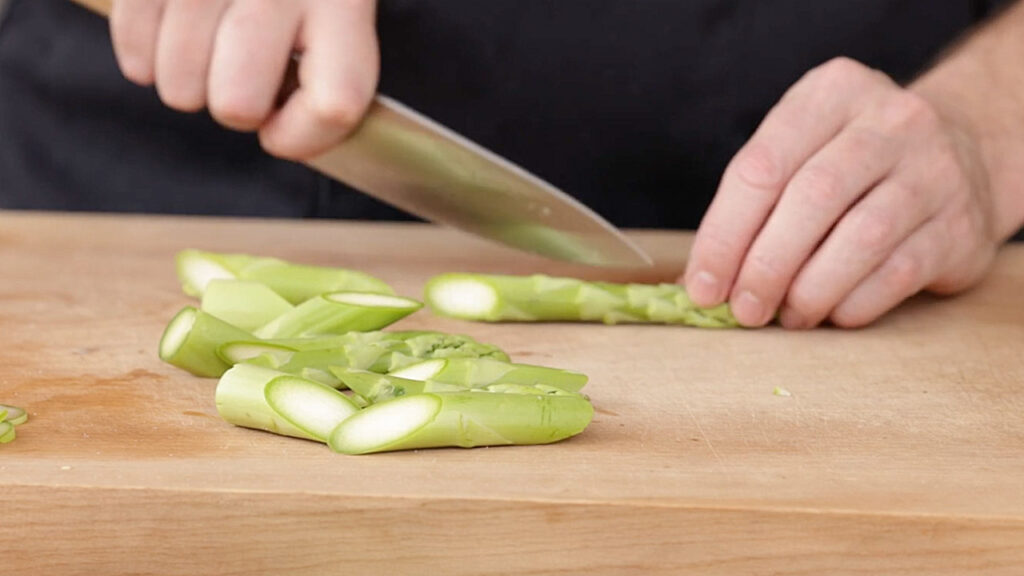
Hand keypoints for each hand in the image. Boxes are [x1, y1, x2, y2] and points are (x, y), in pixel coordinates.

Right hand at [109, 0, 378, 159]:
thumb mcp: (340, 2)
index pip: (336, 103)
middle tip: (241, 80)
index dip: (304, 137)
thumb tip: (281, 133)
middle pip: (238, 105)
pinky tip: (163, 42)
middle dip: (236, 109)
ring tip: (204, 53)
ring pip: (180, 86)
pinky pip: (134, 42)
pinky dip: (142, 56)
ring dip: (186, 84)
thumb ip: (330, 64)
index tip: (284, 131)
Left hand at [683, 57, 999, 328]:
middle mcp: (891, 121)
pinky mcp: (961, 225)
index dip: (724, 234)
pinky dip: (854, 303)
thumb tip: (704, 281)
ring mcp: (935, 170)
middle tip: (743, 310)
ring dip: (810, 290)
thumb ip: (755, 202)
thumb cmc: (853, 162)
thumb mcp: (805, 149)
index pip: (762, 166)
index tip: (703, 287)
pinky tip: (832, 315)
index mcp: (832, 93)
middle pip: (811, 198)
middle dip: (765, 265)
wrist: (966, 151)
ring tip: (786, 318)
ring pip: (860, 237)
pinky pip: (899, 272)